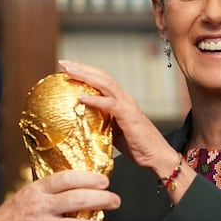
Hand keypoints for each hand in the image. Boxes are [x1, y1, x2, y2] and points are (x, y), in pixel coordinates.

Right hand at [0, 170, 119, 220]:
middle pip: (77, 199)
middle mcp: (39, 207)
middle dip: (101, 199)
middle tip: (115, 201)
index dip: (88, 178)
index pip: (65, 179)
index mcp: (35, 192)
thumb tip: (71, 192)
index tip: (103, 181)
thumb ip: (45, 196)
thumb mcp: (22, 200)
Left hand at [60, 60, 174, 172]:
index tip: (66, 68)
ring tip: (69, 72)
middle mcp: (124, 98)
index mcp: (120, 100)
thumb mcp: (113, 131)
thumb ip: (100, 122)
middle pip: (101, 76)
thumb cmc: (137, 146)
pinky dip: (95, 100)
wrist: (157, 156)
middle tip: (63, 63)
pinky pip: (110, 104)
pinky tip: (81, 97)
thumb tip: (81, 121)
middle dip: (81, 68)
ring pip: (105, 84)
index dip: (84, 72)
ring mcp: (127, 105)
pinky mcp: (129, 116)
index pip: (101, 80)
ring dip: (85, 76)